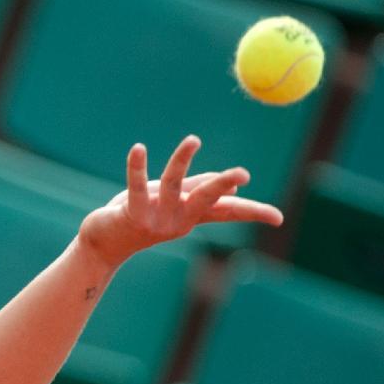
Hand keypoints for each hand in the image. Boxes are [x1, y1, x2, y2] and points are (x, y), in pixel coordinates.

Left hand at [79, 135, 282, 266]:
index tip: (279, 218)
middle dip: (222, 186)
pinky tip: (139, 149)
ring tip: (193, 140)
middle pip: (206, 200)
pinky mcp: (132, 214)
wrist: (104, 243)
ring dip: (182, 161)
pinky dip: (137, 167)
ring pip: (173, 185)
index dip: (253, 213)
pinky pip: (136, 187)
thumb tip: (232, 183)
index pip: (228, 211)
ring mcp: (156, 218)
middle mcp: (178, 218)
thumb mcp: (173, 202)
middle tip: (242, 175)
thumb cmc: (141, 217)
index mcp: (192, 215)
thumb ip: (198, 189)